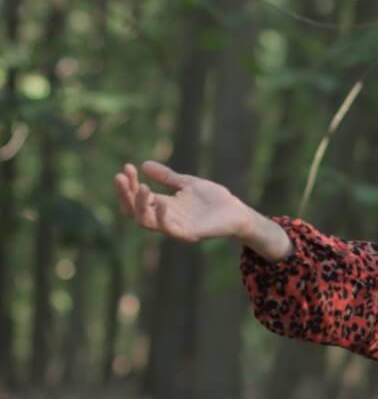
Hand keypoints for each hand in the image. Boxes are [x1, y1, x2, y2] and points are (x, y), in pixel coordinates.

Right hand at [113, 160, 251, 242]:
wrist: (236, 211)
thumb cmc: (213, 198)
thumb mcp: (186, 183)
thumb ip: (167, 177)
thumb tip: (144, 164)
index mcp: (162, 205)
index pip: (136, 198)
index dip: (128, 184)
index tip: (127, 167)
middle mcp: (164, 217)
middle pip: (134, 211)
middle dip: (125, 194)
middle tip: (121, 177)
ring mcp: (175, 227)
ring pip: (146, 221)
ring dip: (140, 205)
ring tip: (142, 187)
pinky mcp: (188, 234)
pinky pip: (169, 229)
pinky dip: (162, 216)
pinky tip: (161, 202)